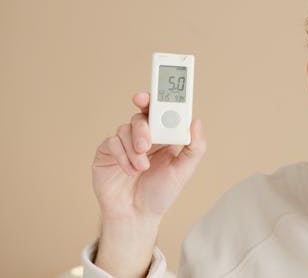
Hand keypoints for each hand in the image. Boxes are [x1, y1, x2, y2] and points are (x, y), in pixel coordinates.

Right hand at [91, 92, 205, 276]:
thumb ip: (195, 148)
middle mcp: (145, 135)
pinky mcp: (108, 152)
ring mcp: (125, 142)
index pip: (162, 110)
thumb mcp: (184, 172)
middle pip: (142, 115)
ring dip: (135, 148)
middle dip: (144, 126)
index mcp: (165, 135)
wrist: (136, 216)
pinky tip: (130, 171)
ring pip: (126, 128)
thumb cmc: (161, 192)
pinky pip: (112, 143)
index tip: (153, 96)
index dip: (158, 98)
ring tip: (142, 168)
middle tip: (147, 143)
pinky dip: (123, 157)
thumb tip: (196, 121)